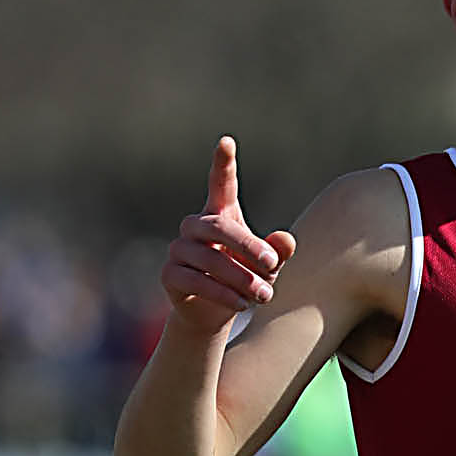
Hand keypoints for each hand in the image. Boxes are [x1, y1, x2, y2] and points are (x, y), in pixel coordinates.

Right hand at [160, 138, 296, 334]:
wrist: (213, 314)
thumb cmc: (243, 279)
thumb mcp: (266, 266)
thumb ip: (277, 252)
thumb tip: (286, 240)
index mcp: (219, 214)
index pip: (220, 184)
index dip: (223, 163)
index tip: (227, 141)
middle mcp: (195, 226)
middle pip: (219, 227)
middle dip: (248, 246)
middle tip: (272, 265)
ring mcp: (179, 249)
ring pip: (209, 258)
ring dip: (241, 278)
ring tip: (264, 295)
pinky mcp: (170, 275)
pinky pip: (196, 281)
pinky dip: (222, 293)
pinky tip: (242, 304)